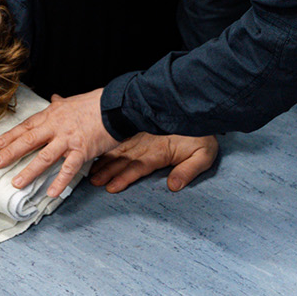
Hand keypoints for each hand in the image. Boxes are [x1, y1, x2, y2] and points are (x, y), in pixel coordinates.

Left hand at [0, 90, 114, 199]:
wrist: (115, 106)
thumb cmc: (95, 104)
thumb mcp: (72, 101)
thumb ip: (60, 102)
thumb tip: (53, 97)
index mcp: (53, 115)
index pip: (27, 126)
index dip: (11, 136)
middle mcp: (56, 127)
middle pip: (29, 141)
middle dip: (10, 153)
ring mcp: (68, 140)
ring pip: (44, 157)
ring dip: (29, 171)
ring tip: (16, 183)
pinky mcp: (82, 151)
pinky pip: (68, 169)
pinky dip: (59, 182)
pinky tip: (51, 193)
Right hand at [89, 133, 219, 193]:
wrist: (198, 108)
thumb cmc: (202, 134)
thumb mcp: (203, 155)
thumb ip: (188, 171)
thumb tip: (174, 186)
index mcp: (159, 151)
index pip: (138, 167)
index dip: (124, 178)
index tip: (111, 186)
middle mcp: (147, 143)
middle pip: (123, 160)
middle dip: (107, 171)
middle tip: (93, 181)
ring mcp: (141, 135)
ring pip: (119, 149)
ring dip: (105, 161)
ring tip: (92, 171)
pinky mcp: (140, 129)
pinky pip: (121, 139)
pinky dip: (108, 147)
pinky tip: (99, 152)